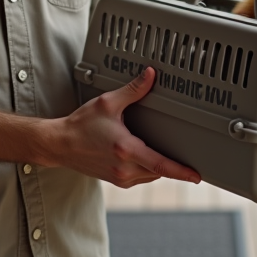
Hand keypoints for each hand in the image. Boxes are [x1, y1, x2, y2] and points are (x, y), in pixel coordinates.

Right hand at [41, 67, 200, 187]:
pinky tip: (146, 157)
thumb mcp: (108, 103)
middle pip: (159, 171)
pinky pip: (140, 178)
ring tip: (165, 154)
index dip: (181, 171)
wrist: (60, 144)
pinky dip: (147, 169)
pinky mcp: (116, 180)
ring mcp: (120, 177)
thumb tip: (151, 75)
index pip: (161, 165)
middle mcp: (124, 168)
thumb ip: (133, 90)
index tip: (196, 175)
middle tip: (187, 158)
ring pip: (150, 176)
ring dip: (159, 167)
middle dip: (174, 165)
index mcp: (126, 149)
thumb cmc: (81, 125)